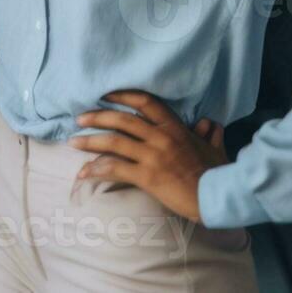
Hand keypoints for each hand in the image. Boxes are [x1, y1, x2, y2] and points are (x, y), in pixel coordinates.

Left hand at [69, 90, 228, 221]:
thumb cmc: (217, 173)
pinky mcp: (147, 176)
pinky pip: (115, 168)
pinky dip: (96, 169)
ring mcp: (153, 156)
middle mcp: (161, 137)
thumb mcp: (214, 149)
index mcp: (175, 127)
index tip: (105, 94)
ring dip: (89, 141)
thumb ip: (208, 134)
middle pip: (122, 119)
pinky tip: (83, 172)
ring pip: (113, 142)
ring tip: (73, 143)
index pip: (145, 102)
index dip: (123, 95)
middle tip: (79, 118)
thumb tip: (210, 123)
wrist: (218, 197)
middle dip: (97, 116)